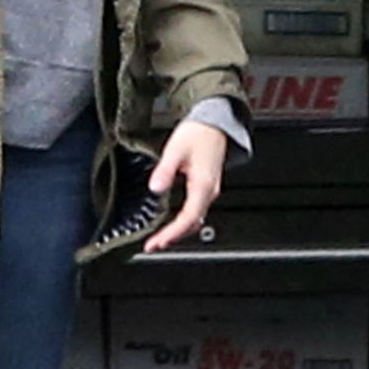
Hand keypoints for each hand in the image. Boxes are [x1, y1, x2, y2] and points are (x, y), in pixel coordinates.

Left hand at [144, 120, 226, 253]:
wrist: (215, 123)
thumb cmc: (198, 132)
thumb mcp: (176, 149)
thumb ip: (165, 170)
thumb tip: (155, 187)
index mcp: (203, 184)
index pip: (188, 217)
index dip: (172, 233)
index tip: (157, 242)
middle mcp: (209, 191)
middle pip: (192, 224)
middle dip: (172, 237)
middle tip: (153, 246)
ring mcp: (209, 191)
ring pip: (195, 220)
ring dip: (177, 232)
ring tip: (159, 240)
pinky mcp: (205, 188)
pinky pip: (195, 211)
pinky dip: (183, 222)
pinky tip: (170, 225)